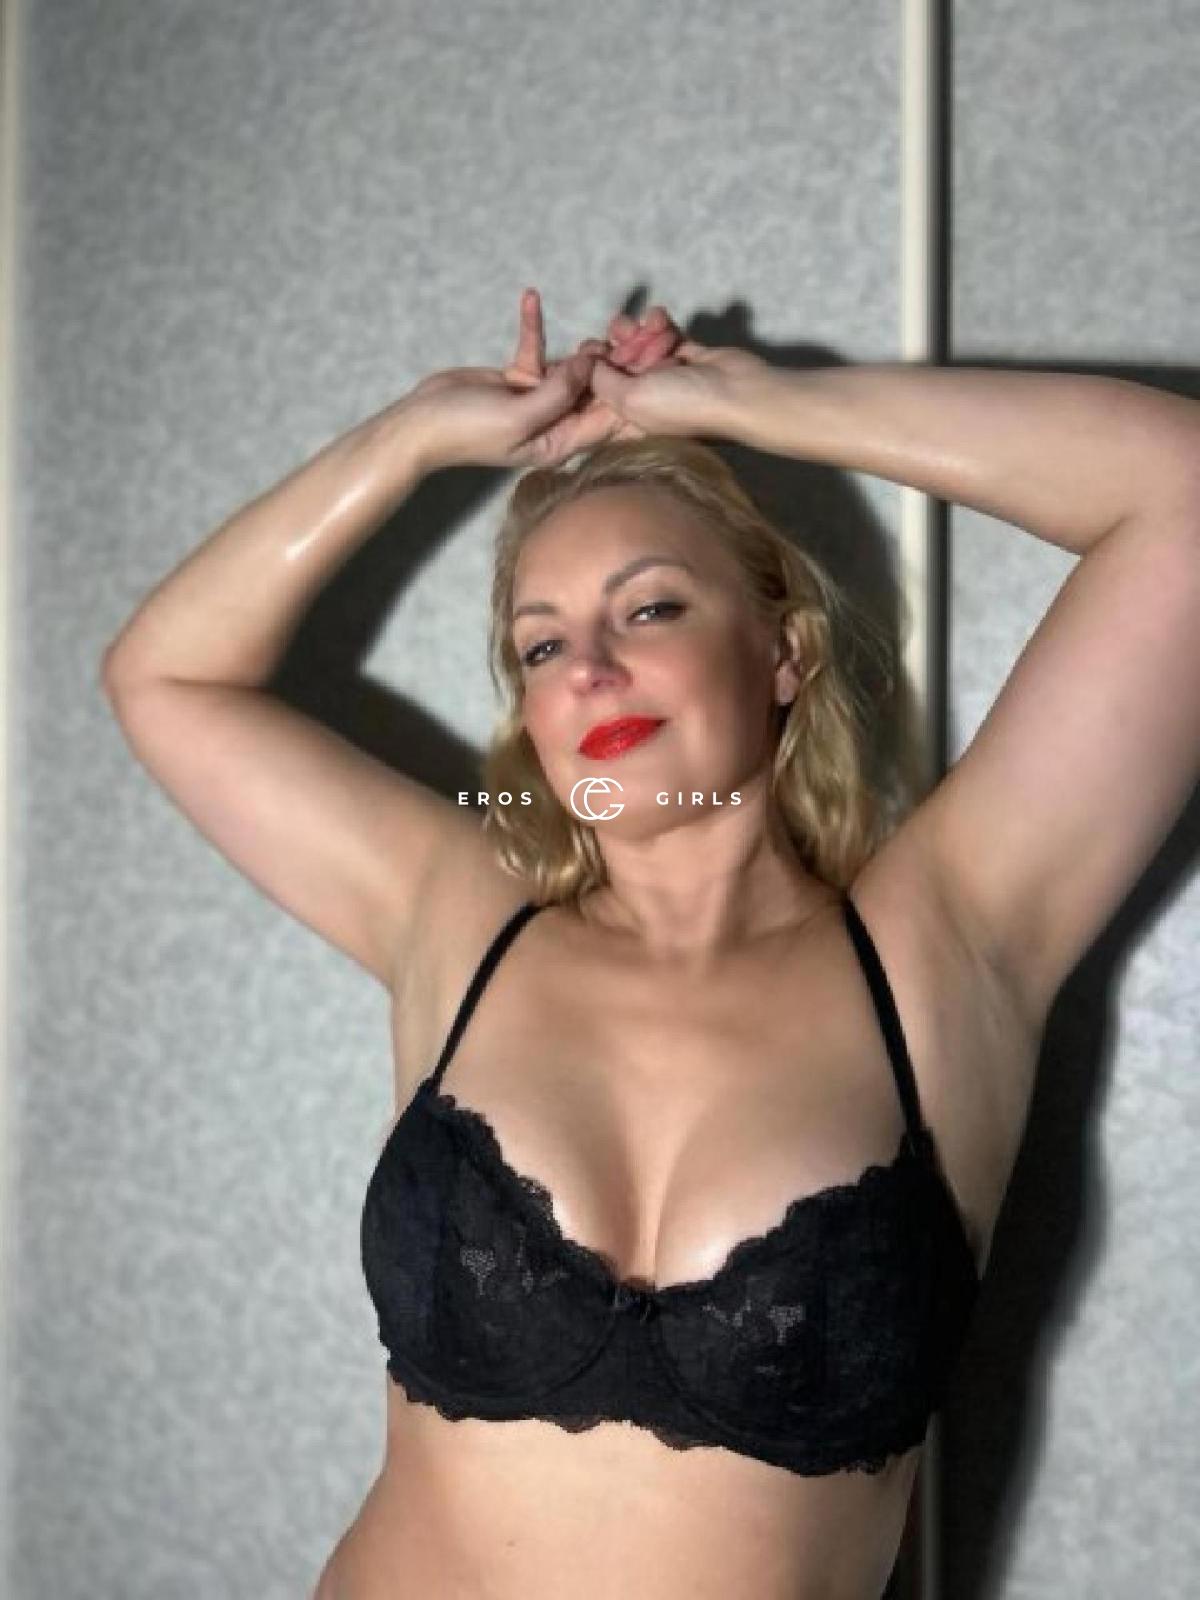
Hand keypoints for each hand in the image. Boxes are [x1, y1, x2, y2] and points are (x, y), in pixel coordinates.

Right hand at [403, 291, 682, 473]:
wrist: (421, 426)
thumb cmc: (466, 431)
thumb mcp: (519, 417)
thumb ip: (558, 393)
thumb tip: (592, 365)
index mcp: (562, 442)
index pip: (611, 418)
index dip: (638, 392)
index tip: (665, 365)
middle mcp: (555, 422)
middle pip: (599, 390)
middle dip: (624, 362)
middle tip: (654, 328)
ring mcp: (537, 400)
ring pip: (574, 367)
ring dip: (589, 344)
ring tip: (617, 318)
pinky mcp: (517, 379)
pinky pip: (534, 348)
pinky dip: (533, 325)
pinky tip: (531, 298)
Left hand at [590, 318, 769, 442]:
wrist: (738, 393)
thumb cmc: (683, 404)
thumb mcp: (630, 399)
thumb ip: (603, 381)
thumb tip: (588, 366)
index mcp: (629, 419)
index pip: (599, 392)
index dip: (590, 369)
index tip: (589, 348)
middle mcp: (646, 399)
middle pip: (618, 365)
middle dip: (616, 344)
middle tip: (617, 331)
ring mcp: (667, 377)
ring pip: (640, 346)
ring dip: (639, 330)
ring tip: (642, 322)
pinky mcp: (687, 356)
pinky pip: (665, 335)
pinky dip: (661, 324)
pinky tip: (662, 316)